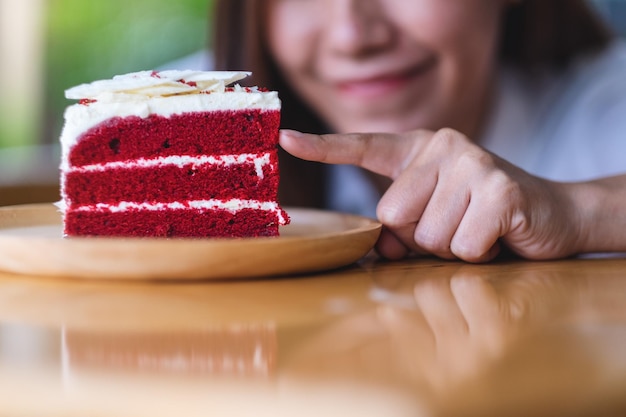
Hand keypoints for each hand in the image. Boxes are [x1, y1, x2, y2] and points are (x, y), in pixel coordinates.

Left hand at [280, 128, 583, 261]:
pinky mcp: (499, 188)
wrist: (552, 213)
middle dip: (419, 236)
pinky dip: (477, 253)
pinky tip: (497, 235)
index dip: (323, 146)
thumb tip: (379, 245)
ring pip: (426, 236)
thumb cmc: (481, 216)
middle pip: (391, 214)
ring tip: (477, 229)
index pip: (364, 145)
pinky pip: (461, 245)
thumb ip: (401, 227)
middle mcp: (444, 145)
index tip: (285, 140)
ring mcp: (473, 163)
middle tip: (455, 225)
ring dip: (450, 247)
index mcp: (420, 148)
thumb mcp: (434, 218)